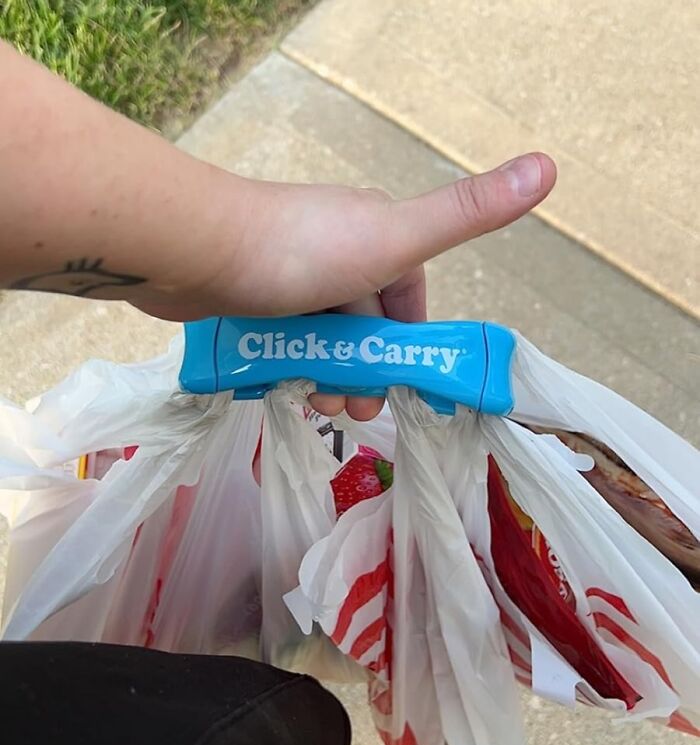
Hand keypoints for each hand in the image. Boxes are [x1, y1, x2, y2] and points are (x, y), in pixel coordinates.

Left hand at [137, 153, 556, 419]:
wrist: (194, 248)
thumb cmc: (301, 251)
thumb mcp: (395, 239)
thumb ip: (468, 214)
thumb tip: (549, 166)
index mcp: (376, 234)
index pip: (408, 298)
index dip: (408, 346)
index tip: (398, 388)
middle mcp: (336, 247)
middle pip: (365, 323)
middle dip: (364, 372)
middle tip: (351, 415)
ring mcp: (292, 271)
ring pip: (324, 335)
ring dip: (327, 376)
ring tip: (316, 408)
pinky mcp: (252, 291)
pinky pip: (285, 337)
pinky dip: (291, 364)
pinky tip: (282, 387)